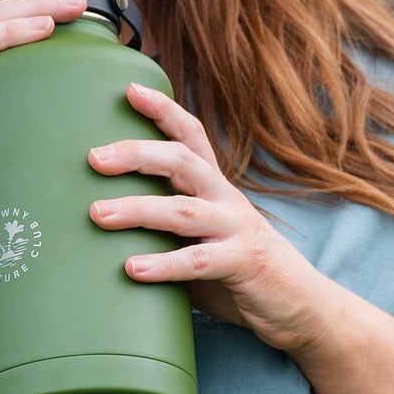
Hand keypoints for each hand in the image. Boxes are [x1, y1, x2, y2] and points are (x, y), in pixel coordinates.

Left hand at [86, 82, 339, 353]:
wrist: (299, 304)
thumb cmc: (236, 270)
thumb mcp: (200, 237)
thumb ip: (164, 226)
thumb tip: (101, 224)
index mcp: (215, 187)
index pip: (191, 135)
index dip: (163, 109)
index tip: (130, 89)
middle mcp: (226, 199)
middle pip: (182, 162)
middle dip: (137, 154)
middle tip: (94, 158)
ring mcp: (236, 230)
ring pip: (184, 211)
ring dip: (138, 210)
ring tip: (98, 214)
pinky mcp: (243, 264)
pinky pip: (198, 261)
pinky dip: (164, 264)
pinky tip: (132, 268)